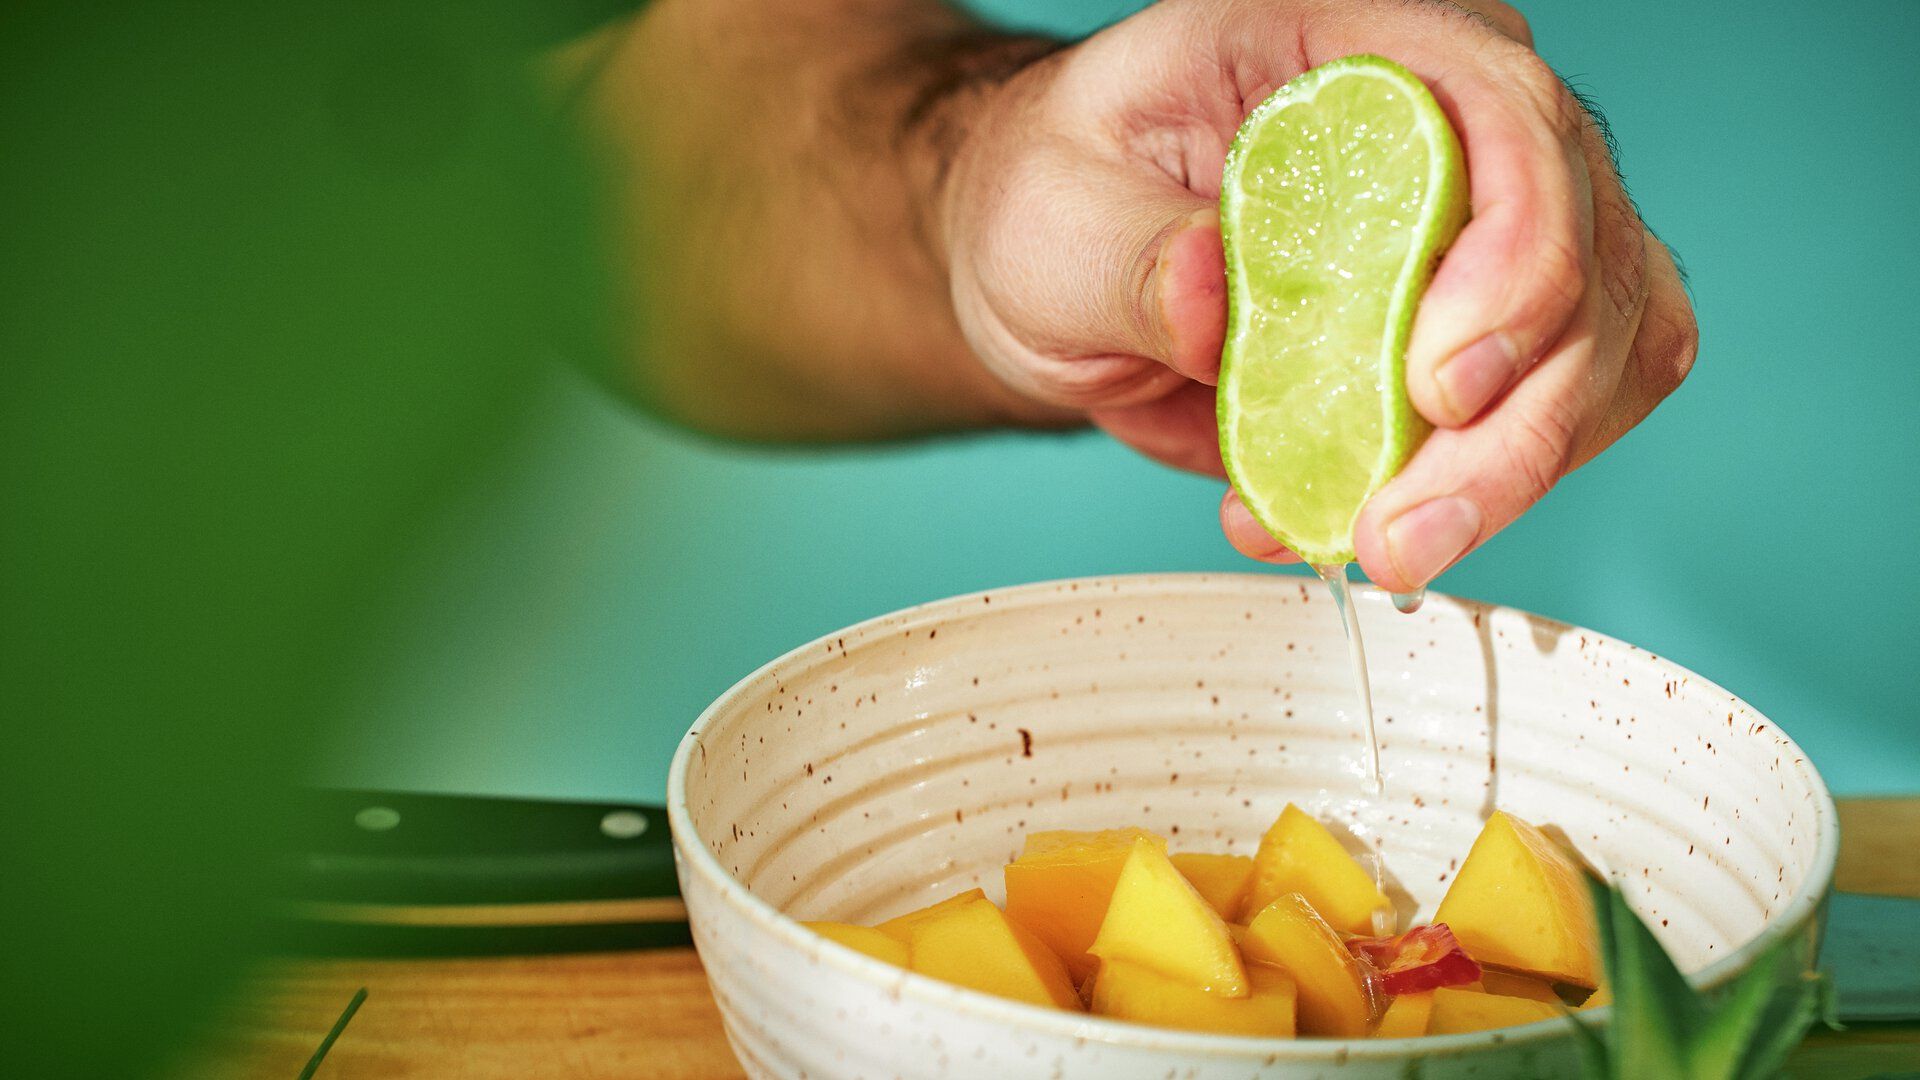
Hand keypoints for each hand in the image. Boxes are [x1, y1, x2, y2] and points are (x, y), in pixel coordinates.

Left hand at [935, 0, 1697, 588]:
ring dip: (1507, 474)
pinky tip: (1358, 517)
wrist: (1070, 261)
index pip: (1507, 118)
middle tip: (1401, 534)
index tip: (1437, 387)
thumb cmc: (1064, 196)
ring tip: (1376, 541)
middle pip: (1584, 259)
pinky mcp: (1496, 330)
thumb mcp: (1052, 212)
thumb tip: (1212, 300)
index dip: (1513, 258)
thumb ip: (1132, 256)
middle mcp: (1460, 122)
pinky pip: (1560, 414)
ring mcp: (1496, 228)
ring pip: (1601, 352)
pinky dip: (1477, 491)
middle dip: (1512, 424)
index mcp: (1360, 49)